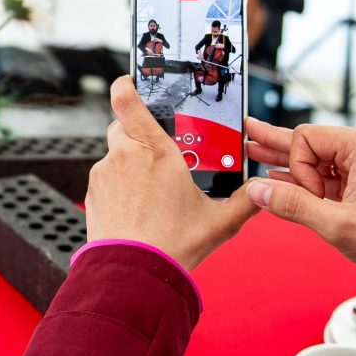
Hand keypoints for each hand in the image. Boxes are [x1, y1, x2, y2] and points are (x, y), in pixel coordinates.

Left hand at [85, 77, 259, 270]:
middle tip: (160, 152)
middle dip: (138, 132)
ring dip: (130, 163)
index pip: (128, 100)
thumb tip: (262, 192)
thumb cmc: (174, 246)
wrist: (134, 274)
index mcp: (156, 151)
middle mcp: (125, 155)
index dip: (125, 84)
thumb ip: (245, 202)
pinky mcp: (93, 193)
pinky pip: (106, 178)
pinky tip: (136, 207)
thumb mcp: (220, 222)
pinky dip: (119, 186)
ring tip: (151, 191)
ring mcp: (105, 174)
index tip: (130, 81)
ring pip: (115, 154)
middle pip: (123, 125)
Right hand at [245, 118, 355, 295]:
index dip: (297, 169)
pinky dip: (310, 182)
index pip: (306, 139)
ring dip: (291, 166)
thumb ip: (293, 205)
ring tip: (258, 153)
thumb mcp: (338, 225)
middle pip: (311, 144)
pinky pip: (333, 177)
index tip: (309, 199)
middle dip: (278, 145)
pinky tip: (284, 181)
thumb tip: (257, 191)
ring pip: (320, 161)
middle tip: (248, 133)